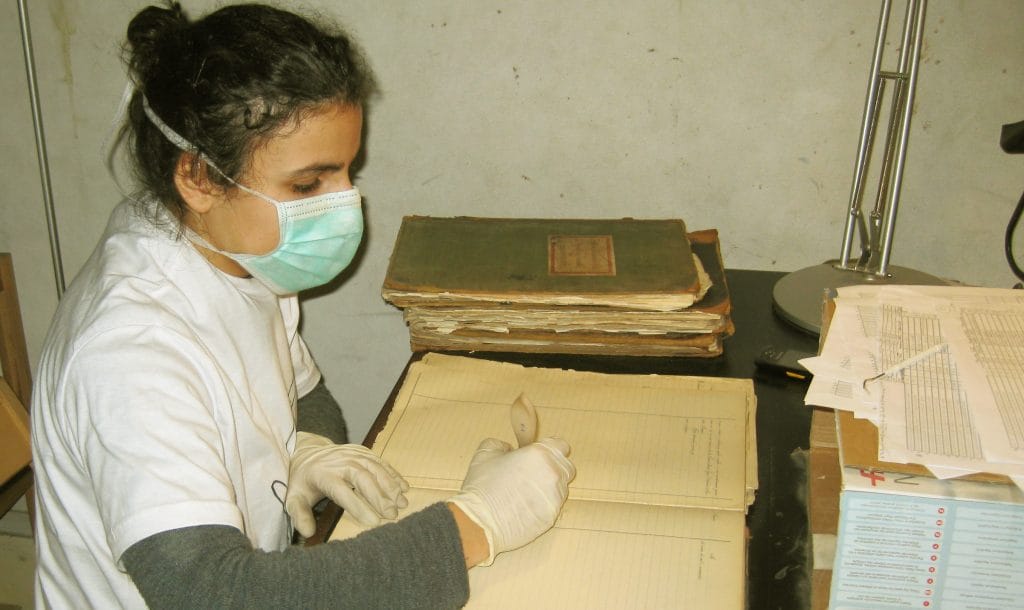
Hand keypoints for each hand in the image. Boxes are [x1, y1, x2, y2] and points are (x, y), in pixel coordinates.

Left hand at [285, 432, 408, 536]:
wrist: (306, 453)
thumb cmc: (302, 482)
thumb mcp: (294, 498)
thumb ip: (299, 515)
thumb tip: (307, 533)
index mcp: (323, 475)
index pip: (342, 491)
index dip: (358, 506)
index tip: (373, 522)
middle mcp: (340, 462)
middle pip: (363, 477)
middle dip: (380, 497)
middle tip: (393, 515)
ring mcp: (353, 454)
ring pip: (375, 468)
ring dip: (391, 486)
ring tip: (402, 504)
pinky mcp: (362, 451)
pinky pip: (381, 462)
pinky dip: (393, 475)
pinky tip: (404, 488)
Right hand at [450, 437, 574, 565]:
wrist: (480, 521)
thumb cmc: (482, 486)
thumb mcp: (486, 453)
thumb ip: (502, 445)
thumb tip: (509, 449)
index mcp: (540, 454)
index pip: (561, 446)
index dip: (550, 448)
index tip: (540, 454)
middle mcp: (552, 474)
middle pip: (566, 467)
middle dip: (553, 468)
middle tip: (534, 473)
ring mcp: (555, 497)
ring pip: (561, 488)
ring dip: (549, 487)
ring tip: (526, 492)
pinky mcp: (552, 517)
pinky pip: (553, 507)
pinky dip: (543, 506)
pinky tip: (525, 507)